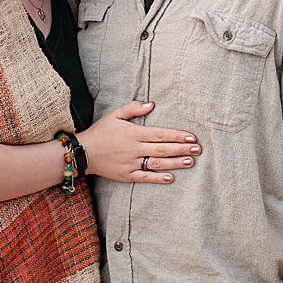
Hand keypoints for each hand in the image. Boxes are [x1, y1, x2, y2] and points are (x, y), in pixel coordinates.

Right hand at [76, 100, 197, 182]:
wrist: (84, 152)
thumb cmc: (100, 132)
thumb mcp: (114, 115)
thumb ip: (133, 108)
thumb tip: (151, 104)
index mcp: (132, 133)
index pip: (159, 134)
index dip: (176, 135)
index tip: (191, 136)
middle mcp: (134, 148)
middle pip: (162, 149)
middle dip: (182, 149)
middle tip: (198, 149)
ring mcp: (131, 163)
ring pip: (158, 163)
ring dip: (176, 163)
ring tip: (191, 162)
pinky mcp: (128, 175)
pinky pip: (146, 177)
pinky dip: (159, 178)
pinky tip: (171, 177)